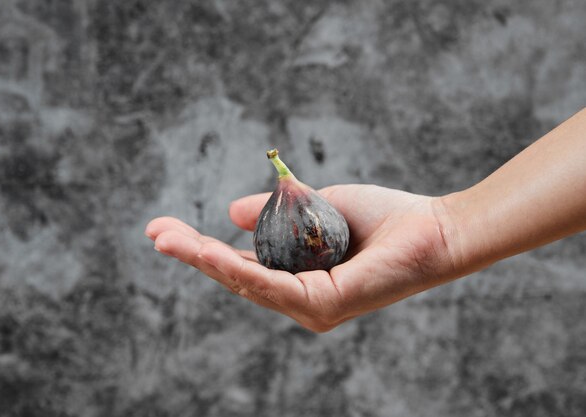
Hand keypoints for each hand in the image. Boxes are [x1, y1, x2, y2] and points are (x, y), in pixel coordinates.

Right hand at [145, 185, 457, 331]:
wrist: (434, 228)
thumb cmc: (383, 218)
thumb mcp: (316, 206)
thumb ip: (275, 212)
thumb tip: (229, 211)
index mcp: (297, 278)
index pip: (240, 265)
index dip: (201, 248)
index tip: (165, 228)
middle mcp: (299, 299)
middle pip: (234, 277)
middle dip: (191, 254)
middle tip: (154, 232)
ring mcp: (310, 307)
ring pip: (245, 283)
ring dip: (203, 260)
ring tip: (166, 238)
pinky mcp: (324, 306)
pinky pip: (271, 285)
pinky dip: (236, 267)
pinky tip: (206, 251)